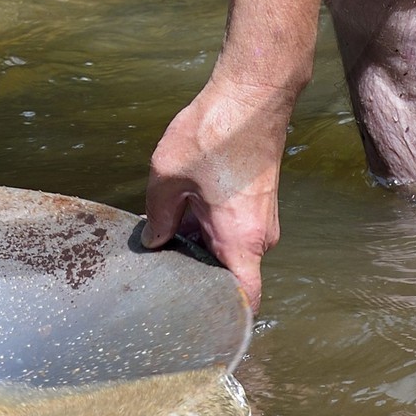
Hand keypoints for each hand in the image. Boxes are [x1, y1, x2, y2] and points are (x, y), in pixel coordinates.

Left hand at [143, 78, 290, 312]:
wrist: (250, 96)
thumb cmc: (214, 133)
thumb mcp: (168, 177)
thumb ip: (158, 217)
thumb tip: (154, 241)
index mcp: (241, 239)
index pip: (246, 298)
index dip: (224, 316)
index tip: (196, 318)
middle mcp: (259, 236)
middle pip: (229, 274)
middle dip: (196, 272)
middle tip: (160, 268)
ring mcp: (261, 219)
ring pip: (227, 248)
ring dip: (200, 244)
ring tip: (166, 232)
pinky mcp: (257, 202)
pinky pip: (232, 228)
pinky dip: (209, 225)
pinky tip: (182, 209)